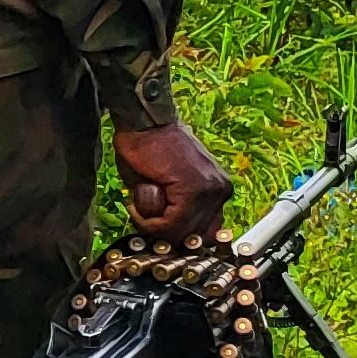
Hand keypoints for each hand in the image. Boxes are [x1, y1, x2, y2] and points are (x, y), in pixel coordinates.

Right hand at [114, 120, 232, 241]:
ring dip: (153, 225)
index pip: (204, 231)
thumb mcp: (168, 186)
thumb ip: (177, 210)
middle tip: (141, 212)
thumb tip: (172, 236)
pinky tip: (135, 200)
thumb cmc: (148, 148)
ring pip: (180, 232)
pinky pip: (169, 224)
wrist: (143, 121)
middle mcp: (221, 191)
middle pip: (193, 235)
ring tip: (137, 202)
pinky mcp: (194, 190)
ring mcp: (210, 190)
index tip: (154, 223)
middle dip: (163, 230)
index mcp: (218, 189)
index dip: (175, 232)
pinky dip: (147, 220)